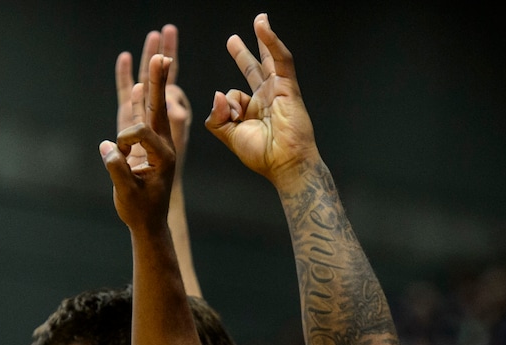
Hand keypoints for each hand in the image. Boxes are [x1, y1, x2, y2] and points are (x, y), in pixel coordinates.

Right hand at [102, 55, 174, 232]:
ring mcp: (156, 144)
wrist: (149, 223)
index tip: (120, 159)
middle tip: (162, 55)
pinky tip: (138, 84)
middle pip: (158, 107)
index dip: (125, 142)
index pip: (142, 133)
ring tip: (159, 56)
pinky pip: (141, 117)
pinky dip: (138, 100)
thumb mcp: (127, 194)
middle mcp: (164, 146)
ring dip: (153, 82)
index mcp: (164, 157)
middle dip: (158, 81)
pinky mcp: (146, 146)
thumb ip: (117, 169)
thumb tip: (108, 146)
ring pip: (152, 107)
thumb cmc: (140, 211)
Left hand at [205, 13, 316, 187]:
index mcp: (253, 112)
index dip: (228, 102)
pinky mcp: (288, 87)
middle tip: (232, 40)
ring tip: (259, 19)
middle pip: (253, 70)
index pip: (234, 95)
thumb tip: (217, 93)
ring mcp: (278, 91)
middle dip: (243, 55)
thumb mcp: (230, 137)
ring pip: (270, 59)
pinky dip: (272, 42)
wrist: (284, 163)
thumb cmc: (262, 155)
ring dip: (264, 39)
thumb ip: (217, 118)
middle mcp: (266, 100)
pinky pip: (281, 59)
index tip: (232, 115)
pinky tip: (263, 26)